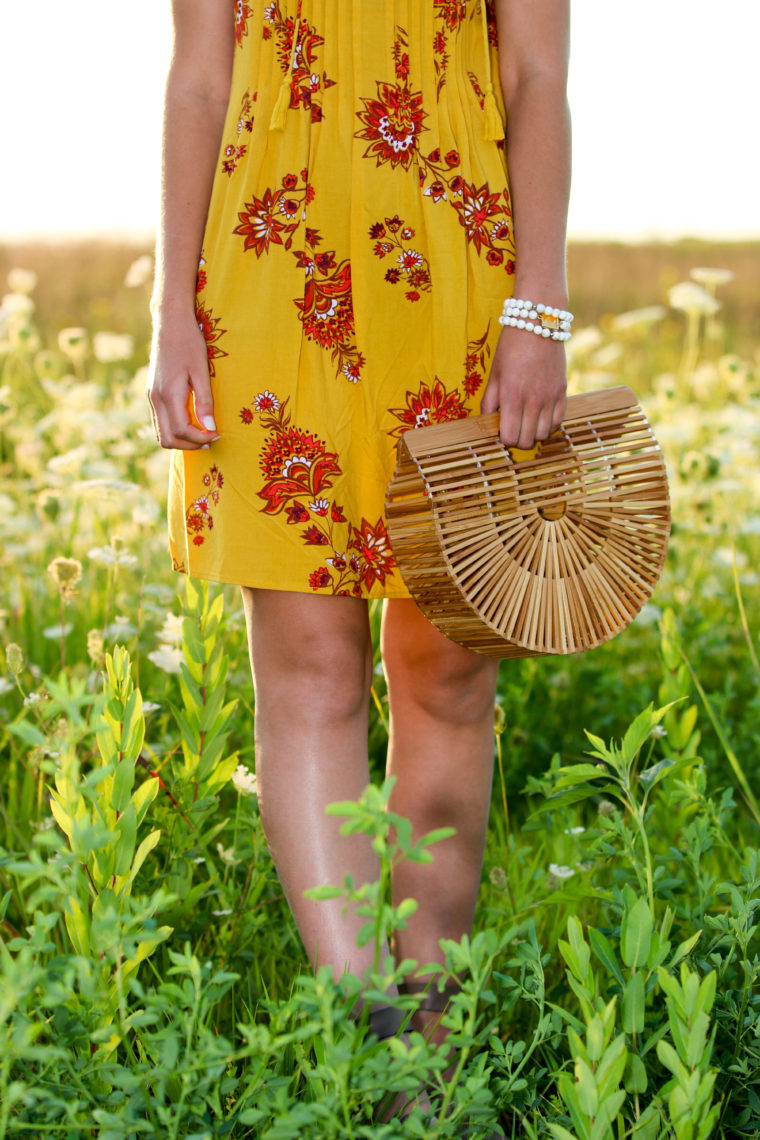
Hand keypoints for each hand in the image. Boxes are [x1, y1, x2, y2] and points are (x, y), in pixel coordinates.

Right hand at [146, 312, 219, 449]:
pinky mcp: (151, 394)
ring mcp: (151, 397)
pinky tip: (191, 421)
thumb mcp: (201, 371)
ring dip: (181, 439)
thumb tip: (210, 428)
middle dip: (189, 445)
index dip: (199, 439)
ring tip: (202, 433)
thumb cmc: (189, 343)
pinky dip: (174, 429)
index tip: (216, 435)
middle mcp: (155, 399)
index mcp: (168, 394)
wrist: (170, 323)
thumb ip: (204, 401)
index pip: (181, 431)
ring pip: (161, 432)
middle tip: (209, 439)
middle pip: (166, 439)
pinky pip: (160, 421)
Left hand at [480, 326, 566, 449]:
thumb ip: (490, 401)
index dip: (503, 439)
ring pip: (543, 435)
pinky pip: (558, 421)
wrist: (538, 323)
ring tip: (526, 423)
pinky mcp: (562, 392)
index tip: (501, 431)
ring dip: (533, 434)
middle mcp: (533, 401)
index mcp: (512, 397)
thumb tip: (487, 421)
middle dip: (517, 440)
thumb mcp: (494, 373)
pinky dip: (548, 425)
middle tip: (512, 429)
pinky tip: (539, 418)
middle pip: (527, 441)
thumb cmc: (511, 347)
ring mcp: (550, 397)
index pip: (510, 437)